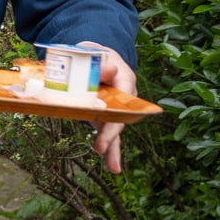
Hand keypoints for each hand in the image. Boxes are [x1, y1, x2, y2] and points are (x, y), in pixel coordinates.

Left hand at [80, 41, 133, 173]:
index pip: (124, 94)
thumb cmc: (94, 55)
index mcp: (124, 79)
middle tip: (100, 147)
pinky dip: (109, 148)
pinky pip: (107, 132)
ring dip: (112, 148)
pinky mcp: (105, 116)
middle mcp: (124, 97)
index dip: (118, 109)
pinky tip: (113, 166)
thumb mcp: (95, 52)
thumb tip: (109, 70)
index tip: (108, 120)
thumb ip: (100, 61)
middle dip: (110, 133)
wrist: (95, 58)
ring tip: (113, 167)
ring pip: (116, 130)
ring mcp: (115, 109)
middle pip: (120, 117)